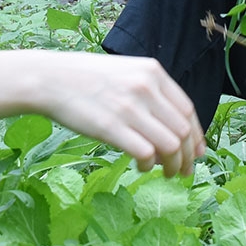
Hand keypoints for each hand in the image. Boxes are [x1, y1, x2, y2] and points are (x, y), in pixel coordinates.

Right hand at [37, 53, 204, 175]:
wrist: (49, 78)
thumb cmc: (85, 78)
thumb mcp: (125, 72)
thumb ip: (150, 93)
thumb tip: (173, 128)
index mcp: (152, 72)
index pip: (188, 110)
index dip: (196, 136)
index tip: (196, 153)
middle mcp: (146, 88)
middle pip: (183, 130)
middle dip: (187, 157)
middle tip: (183, 171)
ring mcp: (129, 107)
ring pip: (171, 145)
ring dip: (173, 165)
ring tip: (166, 173)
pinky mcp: (112, 127)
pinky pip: (146, 153)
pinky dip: (149, 165)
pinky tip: (141, 166)